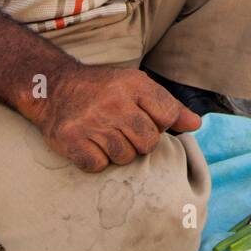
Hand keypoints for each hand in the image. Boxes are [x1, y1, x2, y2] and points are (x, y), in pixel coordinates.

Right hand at [35, 65, 201, 171]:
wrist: (53, 87)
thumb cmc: (103, 90)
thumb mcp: (137, 86)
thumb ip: (168, 106)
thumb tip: (196, 125)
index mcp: (134, 84)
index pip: (168, 116)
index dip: (159, 123)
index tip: (144, 117)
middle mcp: (113, 102)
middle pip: (148, 142)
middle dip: (140, 141)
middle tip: (124, 129)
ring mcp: (91, 122)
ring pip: (125, 157)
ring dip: (118, 151)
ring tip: (106, 134)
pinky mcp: (71, 140)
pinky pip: (99, 165)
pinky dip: (97, 160)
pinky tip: (90, 143)